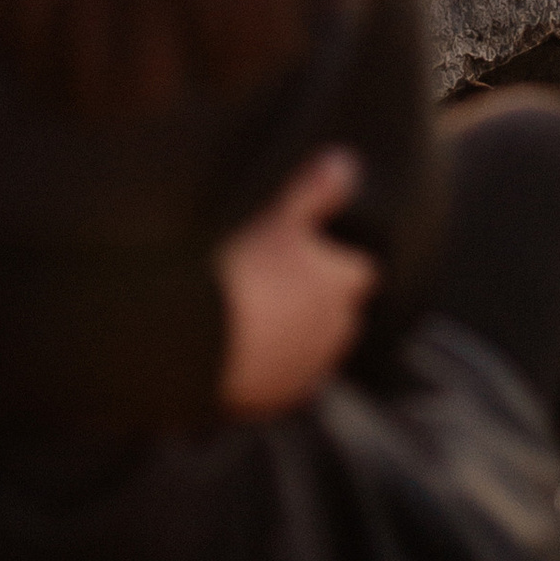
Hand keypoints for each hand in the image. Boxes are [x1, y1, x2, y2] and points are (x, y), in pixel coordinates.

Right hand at [214, 149, 375, 416]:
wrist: (198, 340)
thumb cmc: (242, 273)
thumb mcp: (278, 216)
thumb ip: (316, 189)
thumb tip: (347, 162)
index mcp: (341, 284)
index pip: (361, 270)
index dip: (340, 260)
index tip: (314, 253)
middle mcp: (337, 329)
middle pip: (341, 311)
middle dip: (322, 300)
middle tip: (281, 282)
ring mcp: (311, 367)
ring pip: (317, 346)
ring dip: (300, 334)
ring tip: (261, 317)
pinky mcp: (283, 398)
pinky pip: (289, 380)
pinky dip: (277, 368)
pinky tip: (249, 352)